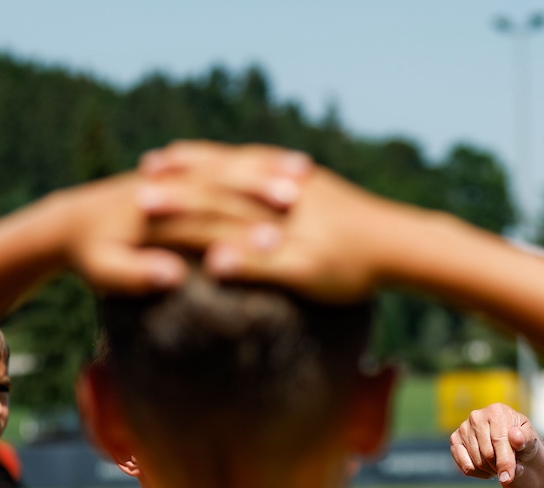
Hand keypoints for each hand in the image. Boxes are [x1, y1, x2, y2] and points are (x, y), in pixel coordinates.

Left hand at [57, 150, 306, 293]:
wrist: (61, 226)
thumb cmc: (85, 250)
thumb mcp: (106, 269)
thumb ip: (138, 274)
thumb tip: (172, 275)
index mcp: (162, 204)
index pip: (211, 202)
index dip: (250, 211)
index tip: (289, 217)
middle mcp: (174, 183)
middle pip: (227, 175)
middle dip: (268, 178)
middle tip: (310, 179)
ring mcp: (179, 179)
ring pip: (228, 165)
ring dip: (265, 169)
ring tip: (304, 173)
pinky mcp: (182, 184)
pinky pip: (220, 167)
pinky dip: (251, 169)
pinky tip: (281, 178)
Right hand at [142, 143, 395, 301]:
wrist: (405, 245)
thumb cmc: (355, 268)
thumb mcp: (305, 273)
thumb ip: (257, 266)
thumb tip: (212, 262)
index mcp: (271, 208)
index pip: (212, 203)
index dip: (174, 205)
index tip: (138, 203)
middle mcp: (280, 185)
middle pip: (221, 174)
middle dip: (182, 172)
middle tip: (144, 168)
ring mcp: (297, 179)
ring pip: (240, 161)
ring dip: (207, 160)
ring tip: (174, 159)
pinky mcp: (313, 183)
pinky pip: (265, 163)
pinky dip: (239, 162)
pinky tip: (230, 164)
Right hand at [450, 403, 540, 484]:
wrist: (511, 442)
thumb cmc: (521, 441)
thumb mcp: (530, 440)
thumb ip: (525, 439)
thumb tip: (515, 437)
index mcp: (497, 411)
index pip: (498, 441)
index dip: (505, 462)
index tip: (508, 478)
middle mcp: (477, 417)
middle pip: (487, 454)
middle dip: (500, 467)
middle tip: (509, 469)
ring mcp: (464, 428)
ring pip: (476, 462)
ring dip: (491, 471)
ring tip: (499, 465)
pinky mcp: (455, 440)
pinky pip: (465, 467)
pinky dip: (478, 473)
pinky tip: (487, 467)